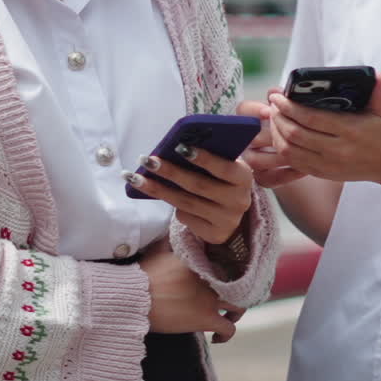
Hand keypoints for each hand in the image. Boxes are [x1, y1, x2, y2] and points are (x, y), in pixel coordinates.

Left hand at [125, 149, 252, 244]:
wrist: (231, 211)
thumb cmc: (221, 179)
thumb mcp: (224, 166)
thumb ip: (211, 156)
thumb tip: (177, 145)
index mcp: (244, 178)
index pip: (224, 168)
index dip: (204, 158)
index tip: (179, 146)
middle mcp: (239, 201)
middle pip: (198, 186)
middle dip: (170, 172)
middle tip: (147, 159)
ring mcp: (227, 221)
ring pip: (186, 203)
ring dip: (158, 189)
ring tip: (135, 177)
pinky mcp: (214, 235)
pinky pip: (185, 217)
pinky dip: (171, 203)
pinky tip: (156, 192)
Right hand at [139, 243, 240, 339]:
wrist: (134, 298)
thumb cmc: (141, 276)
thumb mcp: (157, 251)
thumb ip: (169, 241)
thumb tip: (172, 230)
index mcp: (199, 259)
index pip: (226, 262)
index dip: (228, 272)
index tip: (223, 279)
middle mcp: (209, 277)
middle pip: (237, 284)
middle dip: (237, 292)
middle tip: (229, 298)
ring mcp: (209, 298)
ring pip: (238, 306)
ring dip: (235, 313)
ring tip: (228, 317)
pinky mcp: (206, 319)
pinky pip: (228, 328)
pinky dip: (227, 335)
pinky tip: (217, 339)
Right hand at [238, 94, 304, 188]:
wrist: (314, 153)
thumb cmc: (304, 125)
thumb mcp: (297, 111)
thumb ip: (287, 100)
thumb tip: (274, 91)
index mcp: (256, 118)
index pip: (243, 110)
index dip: (254, 110)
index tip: (268, 111)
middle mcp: (250, 139)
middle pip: (251, 137)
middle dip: (271, 135)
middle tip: (291, 134)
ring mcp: (255, 159)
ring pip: (255, 159)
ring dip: (279, 155)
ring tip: (302, 152)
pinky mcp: (263, 177)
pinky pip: (267, 178)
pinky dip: (285, 175)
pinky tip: (301, 170)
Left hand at [269, 73, 380, 187]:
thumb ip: (379, 90)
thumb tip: (378, 74)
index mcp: (350, 131)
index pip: (311, 118)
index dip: (289, 107)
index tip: (277, 96)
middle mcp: (337, 150)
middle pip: (296, 134)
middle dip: (278, 117)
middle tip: (272, 104)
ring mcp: (328, 165)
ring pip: (290, 150)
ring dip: (276, 132)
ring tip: (273, 117)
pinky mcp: (323, 174)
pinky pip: (294, 163)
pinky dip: (282, 148)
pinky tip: (279, 135)